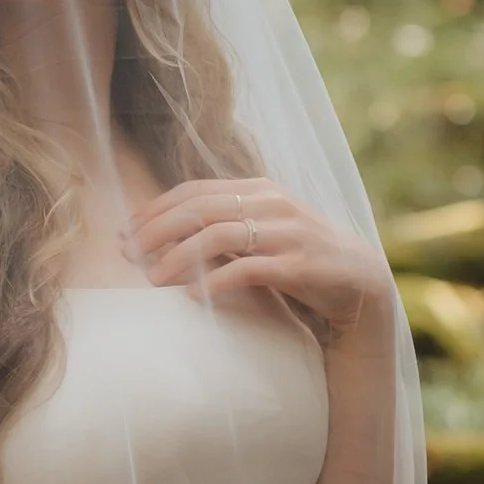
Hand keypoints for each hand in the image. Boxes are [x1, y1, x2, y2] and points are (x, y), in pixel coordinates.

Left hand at [125, 175, 393, 344]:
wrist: (358, 282)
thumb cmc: (298, 257)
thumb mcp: (261, 231)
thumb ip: (222, 224)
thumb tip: (162, 234)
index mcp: (258, 188)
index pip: (193, 191)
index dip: (154, 210)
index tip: (125, 233)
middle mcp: (271, 203)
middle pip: (199, 208)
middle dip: (157, 231)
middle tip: (128, 254)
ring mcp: (286, 232)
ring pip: (218, 235)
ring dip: (178, 256)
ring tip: (152, 278)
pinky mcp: (298, 265)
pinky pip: (248, 268)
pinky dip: (216, 280)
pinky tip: (193, 295)